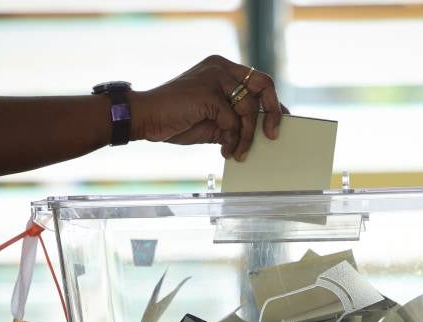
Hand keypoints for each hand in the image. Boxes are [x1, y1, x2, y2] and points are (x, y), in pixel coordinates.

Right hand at [127, 55, 286, 160]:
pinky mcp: (208, 93)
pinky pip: (233, 120)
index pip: (259, 81)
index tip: (277, 124)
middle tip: (271, 135)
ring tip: (238, 152)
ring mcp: (214, 77)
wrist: (146, 118)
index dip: (272, 103)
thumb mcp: (214, 119)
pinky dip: (232, 139)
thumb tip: (261, 131)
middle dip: (272, 112)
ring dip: (246, 136)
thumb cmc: (177, 120)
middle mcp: (221, 67)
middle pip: (264, 84)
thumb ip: (235, 119)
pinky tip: (225, 150)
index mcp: (222, 69)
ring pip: (248, 108)